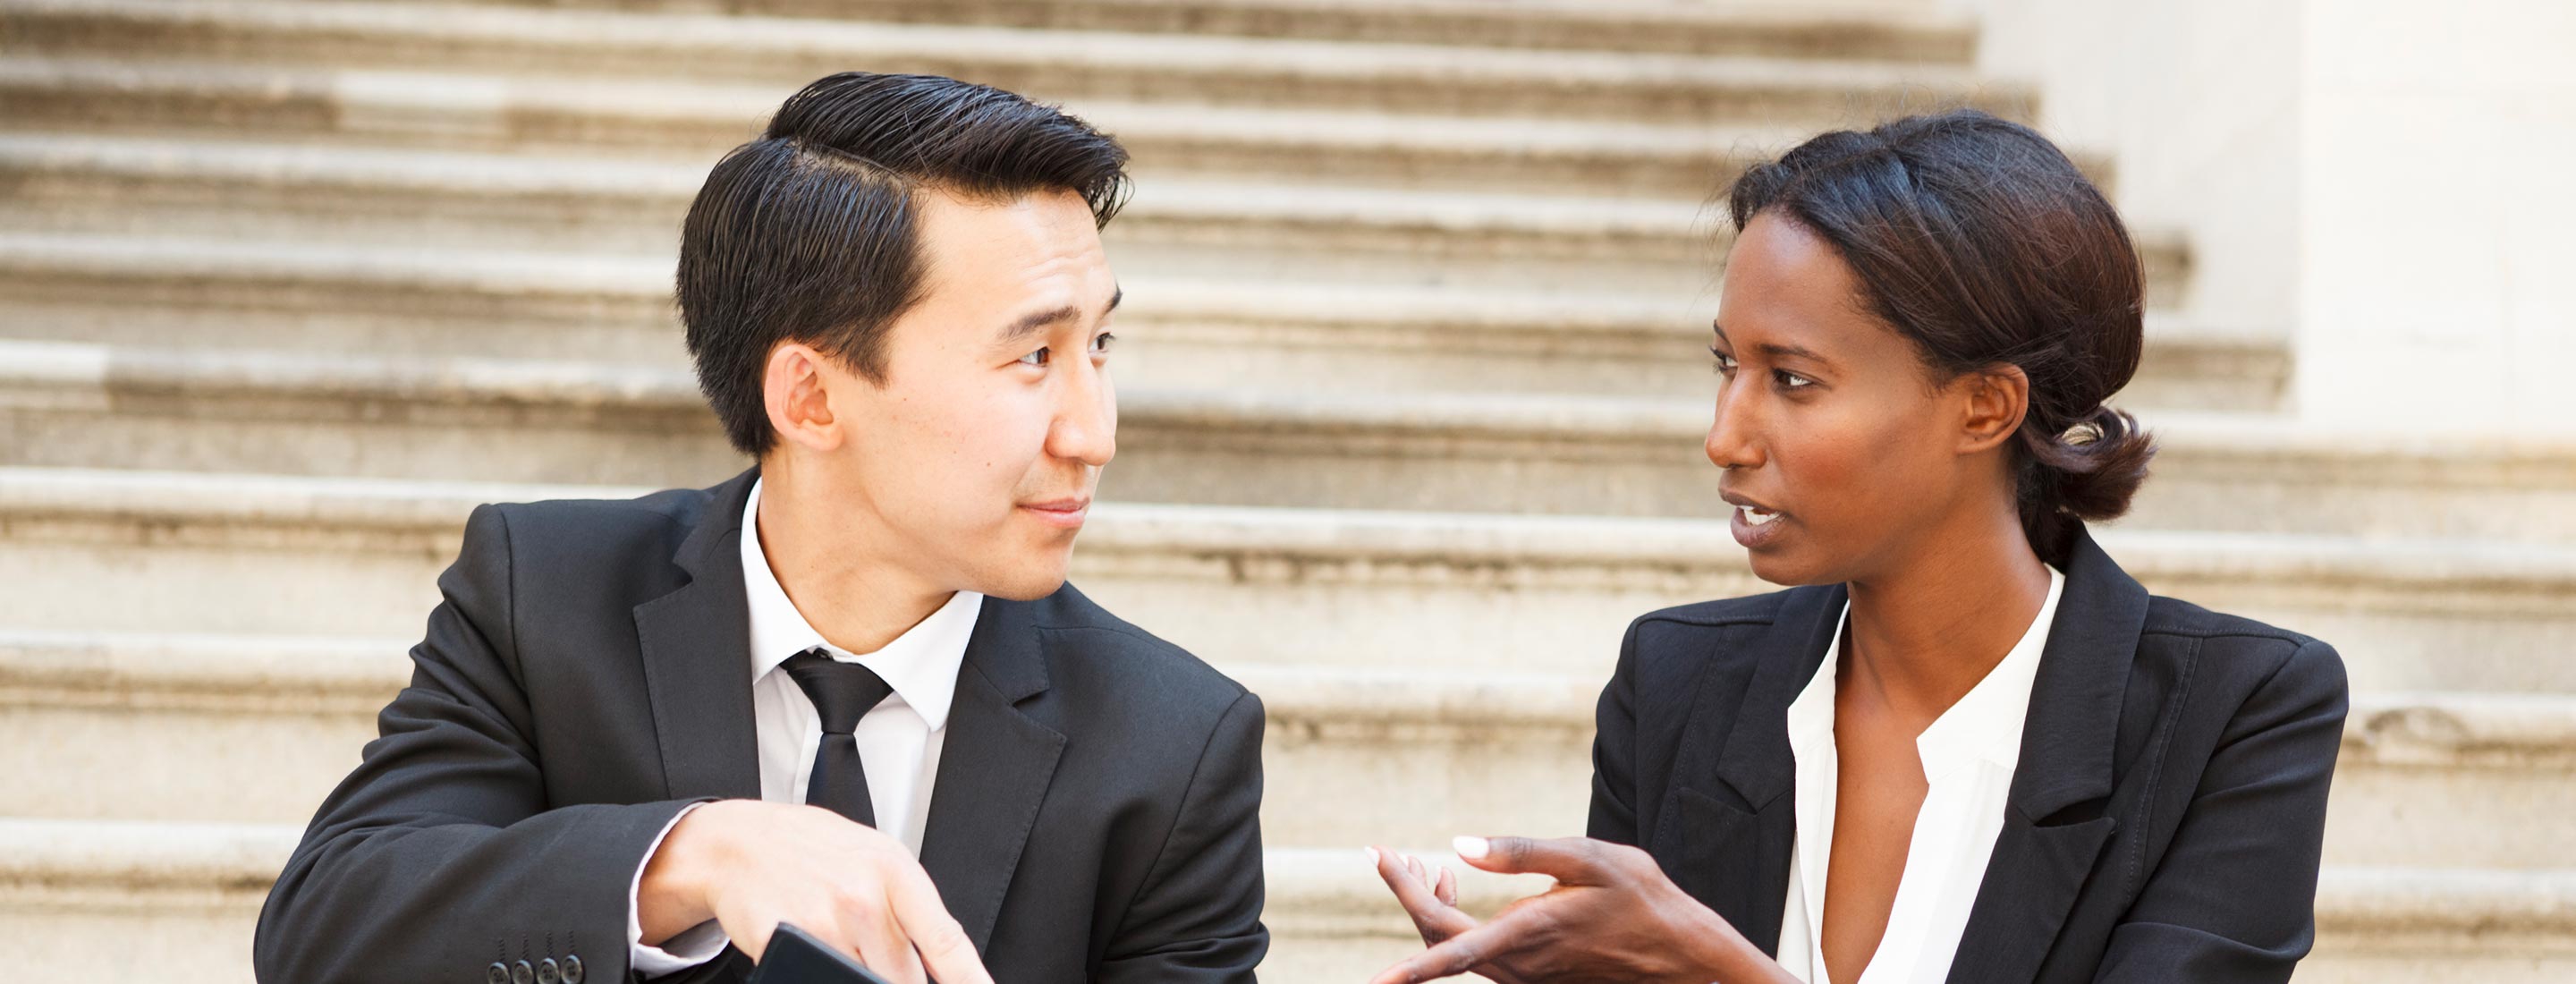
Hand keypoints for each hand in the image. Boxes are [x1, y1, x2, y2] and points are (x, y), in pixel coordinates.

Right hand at [639, 800, 992, 983]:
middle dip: (901, 978)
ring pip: (867, 983)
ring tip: (845, 943)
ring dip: (863, 974)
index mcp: (894, 871)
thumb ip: (909, 903)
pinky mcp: (787, 946)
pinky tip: (820, 950)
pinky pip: (821, 980)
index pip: (945, 940)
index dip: (969, 978)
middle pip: (906, 977)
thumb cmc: (811, 847)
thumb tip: (941, 958)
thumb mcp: (875, 855)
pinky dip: (826, 974)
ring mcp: (825, 926)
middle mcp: (863, 899)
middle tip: (877, 954)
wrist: (740, 842)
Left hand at [1367, 835, 1790, 983]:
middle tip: (1389, 854)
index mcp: (1525, 935)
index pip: (1444, 937)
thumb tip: (1459, 844)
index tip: (1373, 865)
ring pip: (1452, 949)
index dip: (1403, 901)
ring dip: (1430, 907)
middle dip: (1408, 895)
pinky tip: (1457, 886)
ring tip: (1426, 866)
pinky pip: (1473, 953)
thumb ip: (1520, 852)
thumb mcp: (1586, 858)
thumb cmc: (1640, 898)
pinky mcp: (1530, 974)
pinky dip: (1454, 919)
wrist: (1681, 954)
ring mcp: (1522, 975)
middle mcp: (1516, 966)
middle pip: (1436, 940)